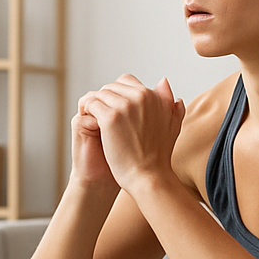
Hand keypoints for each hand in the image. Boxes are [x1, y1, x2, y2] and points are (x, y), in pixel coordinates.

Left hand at [77, 74, 185, 191]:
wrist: (150, 176)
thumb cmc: (159, 156)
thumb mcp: (171, 123)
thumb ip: (168, 101)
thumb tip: (163, 82)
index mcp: (152, 96)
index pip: (126, 81)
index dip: (117, 95)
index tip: (115, 112)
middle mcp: (140, 96)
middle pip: (111, 87)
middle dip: (105, 100)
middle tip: (102, 119)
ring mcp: (125, 106)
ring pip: (99, 94)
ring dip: (95, 106)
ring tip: (96, 123)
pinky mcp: (110, 118)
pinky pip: (90, 104)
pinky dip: (87, 112)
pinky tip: (92, 125)